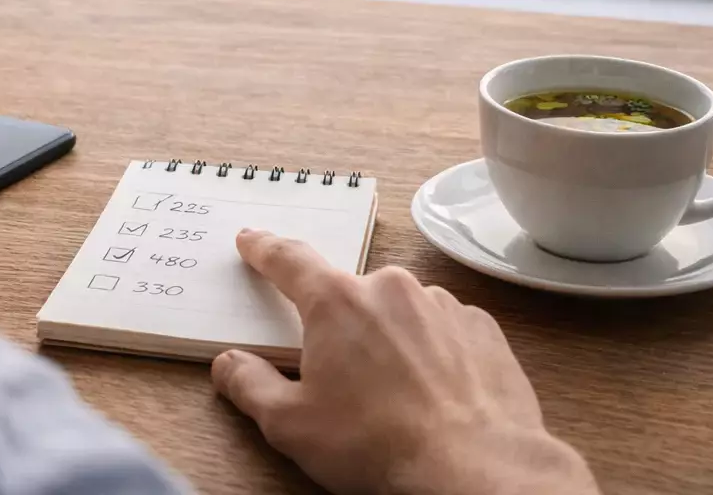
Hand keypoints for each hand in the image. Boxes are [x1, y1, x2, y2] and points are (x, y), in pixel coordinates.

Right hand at [211, 230, 599, 494]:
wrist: (476, 471)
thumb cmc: (378, 447)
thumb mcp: (290, 425)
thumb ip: (250, 385)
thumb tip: (230, 363)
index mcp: (336, 302)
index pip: (288, 261)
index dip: (264, 250)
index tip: (252, 241)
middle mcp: (389, 288)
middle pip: (348, 296)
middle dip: (340, 329)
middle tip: (342, 378)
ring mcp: (441, 304)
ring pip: (398, 312)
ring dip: (389, 341)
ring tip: (394, 397)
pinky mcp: (482, 328)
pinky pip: (443, 330)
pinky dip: (433, 353)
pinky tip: (433, 393)